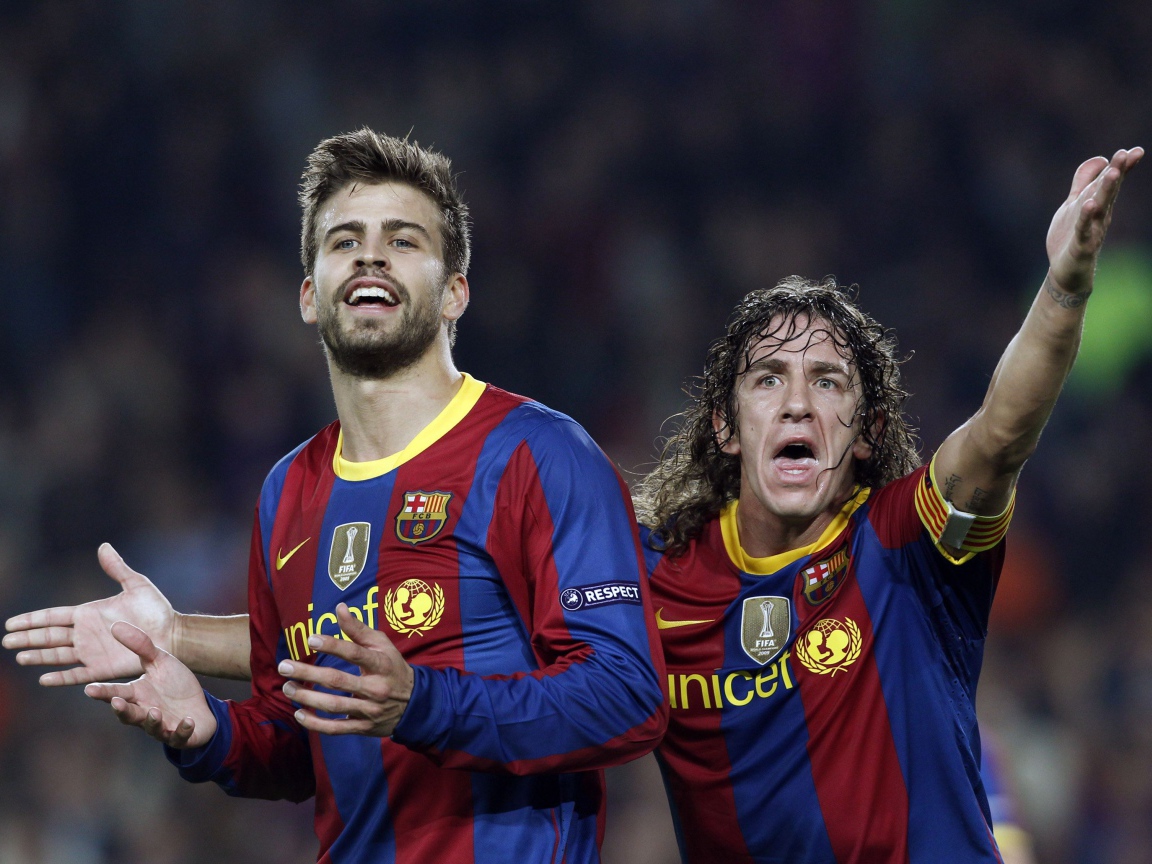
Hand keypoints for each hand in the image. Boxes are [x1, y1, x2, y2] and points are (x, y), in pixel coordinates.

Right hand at [4, 543, 176, 685]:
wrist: (172, 634)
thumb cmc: (156, 610)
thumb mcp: (136, 585)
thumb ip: (117, 568)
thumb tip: (103, 546)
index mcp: (89, 613)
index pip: (53, 617)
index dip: (32, 620)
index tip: (11, 623)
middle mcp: (86, 634)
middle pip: (49, 636)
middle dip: (28, 638)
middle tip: (6, 640)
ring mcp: (92, 652)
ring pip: (57, 655)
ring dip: (38, 656)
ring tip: (19, 656)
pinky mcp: (102, 668)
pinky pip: (77, 674)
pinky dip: (61, 678)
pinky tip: (44, 678)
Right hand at [84, 621, 216, 748]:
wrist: (200, 705)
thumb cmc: (174, 684)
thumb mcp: (160, 661)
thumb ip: (141, 646)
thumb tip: (116, 625)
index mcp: (137, 694)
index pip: (116, 693)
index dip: (103, 692)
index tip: (89, 688)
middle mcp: (145, 712)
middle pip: (129, 714)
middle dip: (122, 710)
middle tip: (115, 702)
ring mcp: (162, 726)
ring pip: (152, 727)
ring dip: (152, 721)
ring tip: (155, 712)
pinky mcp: (181, 735)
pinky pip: (181, 735)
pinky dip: (183, 729)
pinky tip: (187, 720)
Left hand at [279, 603, 413, 736]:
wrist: (415, 704)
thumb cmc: (392, 667)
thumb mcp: (382, 645)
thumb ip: (359, 629)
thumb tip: (339, 608)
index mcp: (381, 664)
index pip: (355, 653)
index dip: (332, 646)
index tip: (310, 639)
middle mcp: (375, 688)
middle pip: (337, 681)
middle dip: (308, 674)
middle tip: (284, 667)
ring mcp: (369, 710)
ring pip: (333, 706)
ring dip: (306, 698)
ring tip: (287, 688)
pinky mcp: (363, 728)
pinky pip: (336, 728)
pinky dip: (316, 724)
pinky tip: (299, 714)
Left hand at [1046, 147, 1142, 296]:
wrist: (1066, 271)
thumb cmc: (1072, 234)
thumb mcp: (1074, 203)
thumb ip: (1083, 181)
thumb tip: (1100, 158)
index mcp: (1099, 203)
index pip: (1112, 182)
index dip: (1122, 166)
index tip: (1134, 151)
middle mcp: (1100, 215)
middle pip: (1108, 191)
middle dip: (1116, 172)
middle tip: (1125, 154)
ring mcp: (1092, 229)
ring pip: (1100, 207)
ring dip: (1106, 190)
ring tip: (1113, 173)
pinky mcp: (1081, 245)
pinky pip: (1084, 229)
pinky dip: (1086, 218)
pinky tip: (1089, 205)